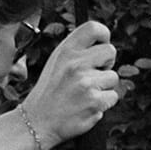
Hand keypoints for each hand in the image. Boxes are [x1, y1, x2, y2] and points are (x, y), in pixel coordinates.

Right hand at [21, 21, 121, 144]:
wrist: (37, 122)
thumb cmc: (50, 92)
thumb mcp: (56, 62)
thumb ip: (77, 51)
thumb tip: (103, 43)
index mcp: (65, 51)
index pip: (93, 28)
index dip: (103, 35)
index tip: (101, 45)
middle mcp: (76, 64)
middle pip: (111, 51)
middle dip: (106, 63)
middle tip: (93, 75)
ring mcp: (86, 83)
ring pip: (113, 77)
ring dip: (103, 86)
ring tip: (84, 93)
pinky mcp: (95, 102)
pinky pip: (113, 96)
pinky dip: (104, 102)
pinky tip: (86, 105)